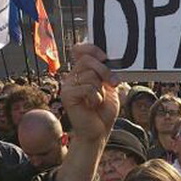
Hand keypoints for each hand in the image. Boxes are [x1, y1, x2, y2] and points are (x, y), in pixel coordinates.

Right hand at [56, 44, 119, 180]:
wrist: (98, 132)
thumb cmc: (103, 111)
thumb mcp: (110, 88)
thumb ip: (107, 73)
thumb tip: (112, 59)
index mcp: (82, 72)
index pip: (79, 50)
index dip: (91, 48)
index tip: (105, 57)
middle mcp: (72, 76)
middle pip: (87, 60)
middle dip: (104, 71)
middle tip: (113, 83)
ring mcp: (68, 86)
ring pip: (89, 75)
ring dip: (101, 89)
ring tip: (98, 100)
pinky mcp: (67, 96)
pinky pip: (87, 88)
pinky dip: (96, 97)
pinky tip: (93, 105)